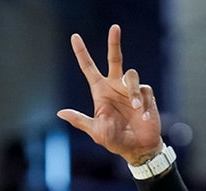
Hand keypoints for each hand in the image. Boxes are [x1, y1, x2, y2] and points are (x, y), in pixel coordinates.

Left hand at [56, 24, 162, 164]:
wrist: (139, 148)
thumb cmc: (115, 140)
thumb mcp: (96, 131)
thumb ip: (80, 120)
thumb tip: (60, 113)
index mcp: (100, 92)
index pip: (89, 69)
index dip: (82, 53)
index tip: (74, 37)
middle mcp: (115, 87)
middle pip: (114, 59)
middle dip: (114, 43)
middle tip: (115, 27)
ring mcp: (130, 89)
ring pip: (131, 75)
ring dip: (132, 92)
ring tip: (136, 110)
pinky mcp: (145, 94)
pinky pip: (143, 89)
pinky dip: (143, 103)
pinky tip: (143, 115)